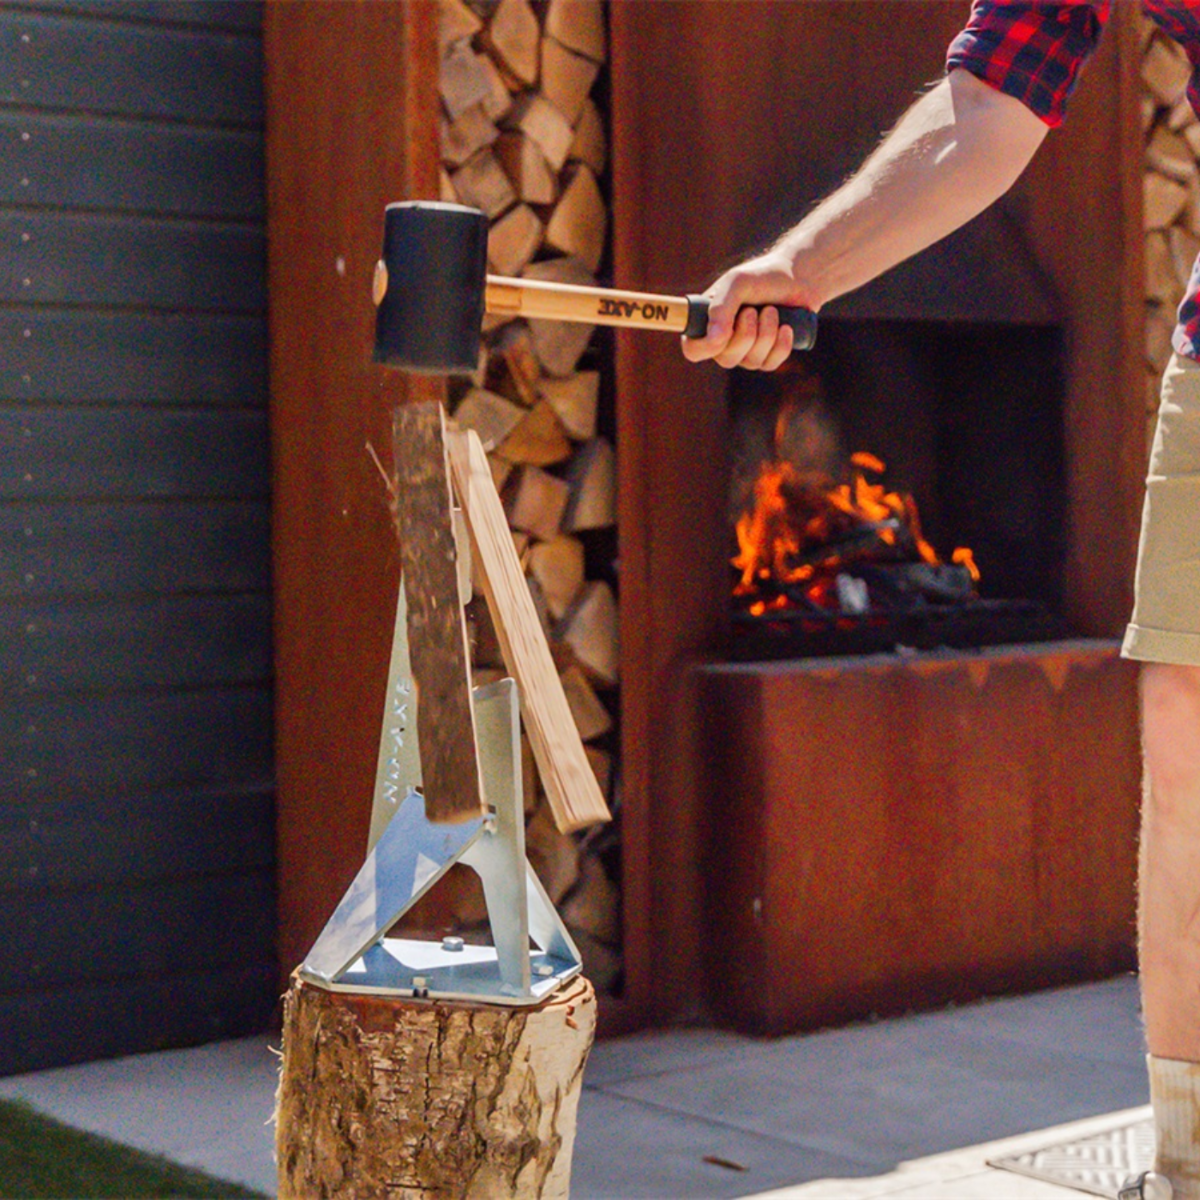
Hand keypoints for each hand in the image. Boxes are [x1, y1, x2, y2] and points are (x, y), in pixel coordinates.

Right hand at [681, 250, 811, 370]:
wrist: (796, 277)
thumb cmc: (761, 277)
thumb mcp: (737, 284)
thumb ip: (721, 308)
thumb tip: (714, 339)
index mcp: (707, 324)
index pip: (693, 350)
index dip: (705, 347)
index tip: (724, 330)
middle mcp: (723, 343)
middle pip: (726, 359)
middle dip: (746, 334)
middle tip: (754, 309)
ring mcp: (745, 353)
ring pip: (751, 361)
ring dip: (767, 333)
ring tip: (772, 310)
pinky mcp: (767, 357)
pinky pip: (770, 364)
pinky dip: (781, 344)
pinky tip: (786, 326)